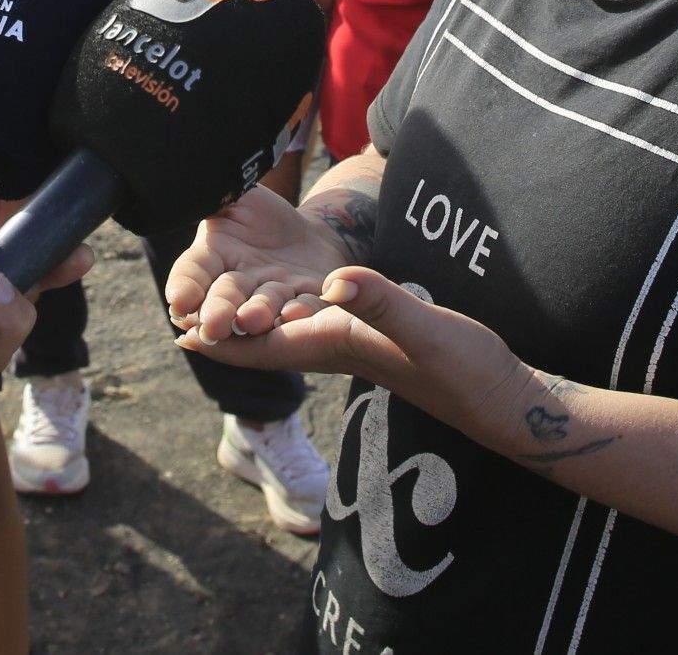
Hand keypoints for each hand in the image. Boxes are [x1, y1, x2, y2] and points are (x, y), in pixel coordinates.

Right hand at [163, 186, 351, 345]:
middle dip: (218, 310)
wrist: (306, 233)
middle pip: (225, 297)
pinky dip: (301, 311)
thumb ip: (214, 196)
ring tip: (251, 319)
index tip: (179, 301)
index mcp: (213, 255)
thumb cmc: (260, 214)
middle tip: (212, 326)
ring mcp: (273, 294)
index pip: (193, 270)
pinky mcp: (308, 297)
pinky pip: (305, 305)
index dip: (185, 285)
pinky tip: (295, 312)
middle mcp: (239, 283)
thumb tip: (185, 186)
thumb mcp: (235, 195)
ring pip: (263, 307)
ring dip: (257, 314)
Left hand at [175, 264, 531, 447]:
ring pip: (284, 336)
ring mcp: (354, 345)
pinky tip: (285, 301)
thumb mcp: (423, 329)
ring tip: (214, 306)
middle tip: (177, 312)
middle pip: (263, 343)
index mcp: (336, 344)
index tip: (177, 330)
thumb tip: (332, 282)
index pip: (262, 348)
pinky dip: (287, 313)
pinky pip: (315, 325)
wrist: (500, 396)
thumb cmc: (465, 369)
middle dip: (221, 333)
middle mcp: (337, 347)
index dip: (219, 340)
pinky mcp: (373, 338)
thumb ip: (380, 303)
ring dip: (248, 324)